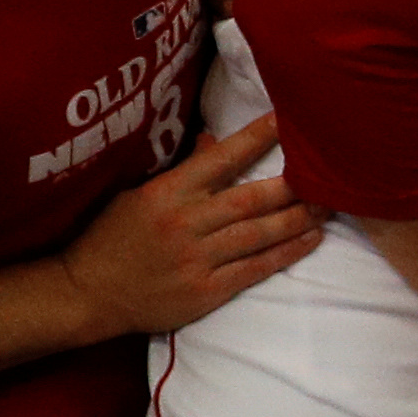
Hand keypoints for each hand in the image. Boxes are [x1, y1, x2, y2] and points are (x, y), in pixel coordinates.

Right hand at [58, 116, 318, 338]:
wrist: (88, 294)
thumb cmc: (112, 239)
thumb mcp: (139, 196)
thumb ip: (182, 171)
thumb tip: (213, 139)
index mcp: (168, 193)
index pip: (220, 159)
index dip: (256, 139)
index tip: (287, 121)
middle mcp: (186, 222)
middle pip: (251, 199)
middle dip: (293, 186)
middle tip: (327, 174)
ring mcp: (197, 258)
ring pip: (260, 233)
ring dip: (299, 219)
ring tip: (329, 206)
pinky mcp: (207, 290)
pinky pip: (256, 268)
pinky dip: (287, 253)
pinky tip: (312, 240)